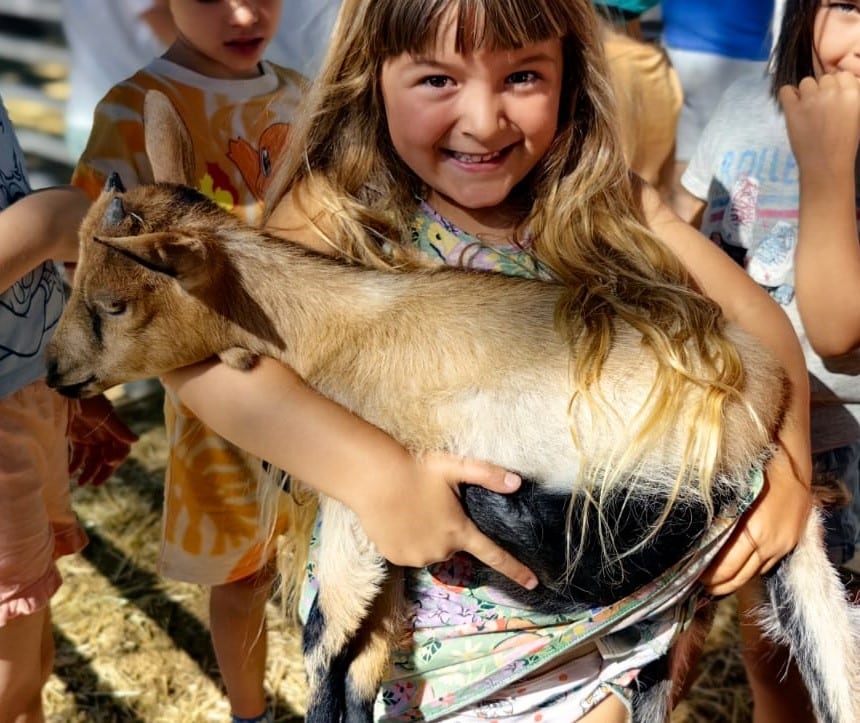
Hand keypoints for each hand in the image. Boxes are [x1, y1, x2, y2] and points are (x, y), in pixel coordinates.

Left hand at [67, 394, 138, 485]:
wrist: (65, 390)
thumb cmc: (87, 398)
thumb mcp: (103, 413)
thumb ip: (118, 428)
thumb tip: (136, 441)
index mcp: (114, 430)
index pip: (121, 449)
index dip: (117, 457)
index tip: (108, 462)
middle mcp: (104, 435)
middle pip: (107, 458)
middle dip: (102, 471)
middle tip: (95, 483)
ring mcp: (90, 437)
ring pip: (92, 459)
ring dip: (88, 471)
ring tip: (81, 484)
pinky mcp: (76, 438)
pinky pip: (77, 455)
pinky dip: (75, 464)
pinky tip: (70, 472)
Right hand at [351, 451, 538, 589]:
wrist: (373, 479)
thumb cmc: (415, 470)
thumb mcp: (454, 466)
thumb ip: (487, 475)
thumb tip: (517, 482)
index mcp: (459, 530)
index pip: (494, 555)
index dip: (515, 569)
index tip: (534, 583)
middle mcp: (441, 549)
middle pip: (453, 545)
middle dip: (448, 529)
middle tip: (432, 506)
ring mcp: (417, 557)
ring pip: (430, 550)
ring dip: (427, 536)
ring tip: (412, 511)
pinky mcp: (396, 558)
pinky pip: (409, 553)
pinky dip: (408, 540)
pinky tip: (399, 520)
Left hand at [699, 444, 811, 596]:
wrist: (793, 464)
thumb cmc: (756, 473)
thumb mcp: (732, 495)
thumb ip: (719, 519)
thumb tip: (697, 538)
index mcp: (752, 532)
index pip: (726, 567)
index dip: (708, 576)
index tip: (692, 577)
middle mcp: (769, 544)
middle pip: (739, 576)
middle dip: (717, 585)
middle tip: (699, 586)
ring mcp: (782, 546)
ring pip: (753, 574)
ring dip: (734, 582)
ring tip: (714, 583)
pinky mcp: (790, 544)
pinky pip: (766, 565)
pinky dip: (750, 570)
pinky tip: (737, 570)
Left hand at [779, 72, 859, 177]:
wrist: (825, 164)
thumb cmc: (844, 144)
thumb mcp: (856, 115)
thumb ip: (848, 98)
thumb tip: (838, 88)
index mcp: (852, 93)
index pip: (842, 75)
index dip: (837, 86)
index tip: (834, 98)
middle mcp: (831, 92)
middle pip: (824, 78)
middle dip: (823, 90)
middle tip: (821, 108)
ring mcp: (810, 99)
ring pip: (806, 82)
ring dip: (807, 92)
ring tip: (808, 108)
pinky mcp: (792, 109)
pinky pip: (785, 90)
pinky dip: (788, 95)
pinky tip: (793, 105)